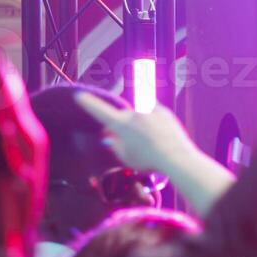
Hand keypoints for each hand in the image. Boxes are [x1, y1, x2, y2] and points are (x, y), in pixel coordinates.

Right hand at [74, 91, 204, 176]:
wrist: (177, 157)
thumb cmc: (149, 161)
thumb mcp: (125, 158)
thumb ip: (114, 145)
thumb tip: (109, 135)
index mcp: (120, 124)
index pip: (99, 110)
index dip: (88, 103)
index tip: (79, 95)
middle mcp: (133, 113)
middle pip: (123, 117)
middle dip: (125, 127)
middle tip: (136, 144)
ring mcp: (149, 109)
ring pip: (140, 115)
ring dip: (142, 125)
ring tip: (152, 142)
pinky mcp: (163, 111)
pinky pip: (154, 114)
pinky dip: (155, 123)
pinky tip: (161, 135)